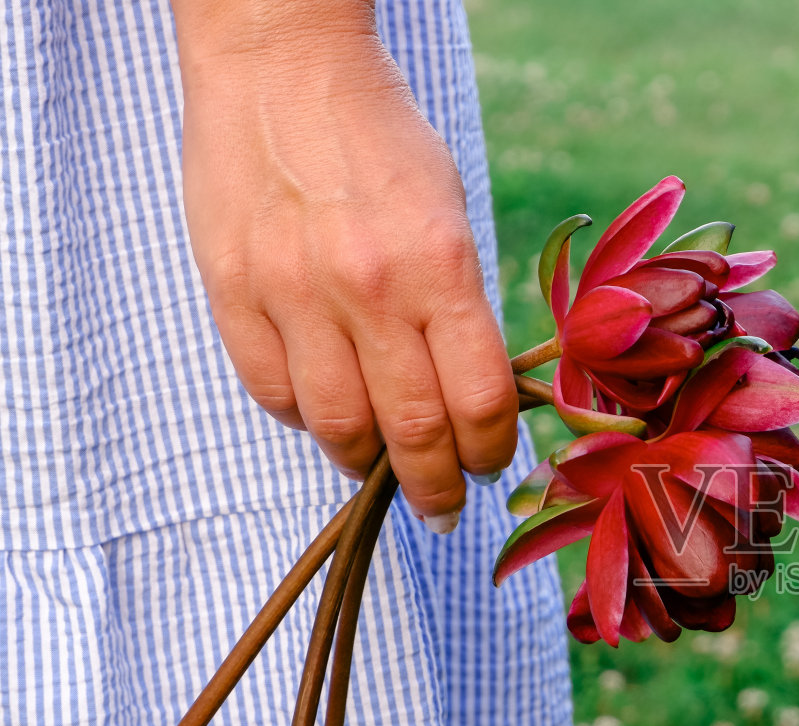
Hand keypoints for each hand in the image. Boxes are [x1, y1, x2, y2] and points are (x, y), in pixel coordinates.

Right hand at [173, 11, 515, 530]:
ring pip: (335, 426)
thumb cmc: (382, 140)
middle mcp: (369, 288)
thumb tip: (470, 398)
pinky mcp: (232, 289)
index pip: (477, 400)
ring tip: (379, 469)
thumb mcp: (451, 214)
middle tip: (441, 509)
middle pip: (412, 430)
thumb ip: (459, 307)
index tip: (489, 469)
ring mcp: (293, 292)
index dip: (489, 452)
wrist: (281, 66)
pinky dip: (303, 419)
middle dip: (434, 486)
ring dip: (365, 463)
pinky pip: (271, 391)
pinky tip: (324, 416)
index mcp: (439, 266)